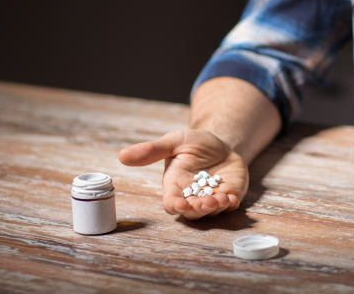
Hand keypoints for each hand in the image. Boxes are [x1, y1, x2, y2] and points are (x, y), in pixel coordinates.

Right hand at [118, 129, 247, 219]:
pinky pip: (229, 206)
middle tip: (207, 201)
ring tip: (221, 198)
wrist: (222, 143)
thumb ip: (152, 150)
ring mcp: (211, 198)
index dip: (176, 206)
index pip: (171, 203)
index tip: (181, 204)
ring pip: (211, 212)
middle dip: (199, 209)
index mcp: (175, 186)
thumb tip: (122, 156)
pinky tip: (232, 198)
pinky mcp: (229, 195)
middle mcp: (192, 196)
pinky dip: (230, 204)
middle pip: (192, 212)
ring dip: (215, 208)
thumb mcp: (175, 142)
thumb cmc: (194, 143)